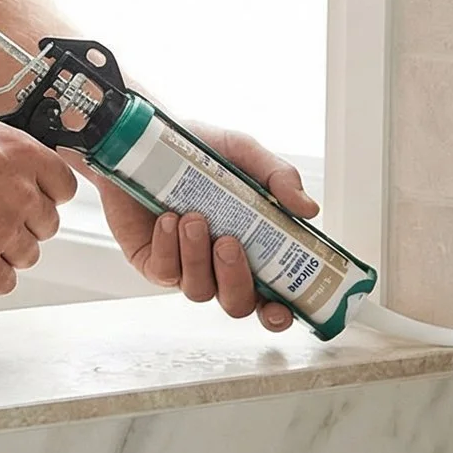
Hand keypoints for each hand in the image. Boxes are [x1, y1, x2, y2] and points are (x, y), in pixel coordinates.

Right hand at [0, 106, 78, 295]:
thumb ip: (0, 138)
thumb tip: (11, 148)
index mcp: (23, 156)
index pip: (65, 186)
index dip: (49, 195)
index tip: (36, 199)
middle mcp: (20, 194)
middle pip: (48, 224)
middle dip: (26, 224)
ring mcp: (2, 231)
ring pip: (28, 255)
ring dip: (8, 251)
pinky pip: (4, 281)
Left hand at [91, 122, 317, 332]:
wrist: (144, 139)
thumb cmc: (195, 149)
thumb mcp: (242, 153)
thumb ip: (277, 176)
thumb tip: (308, 209)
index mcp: (250, 246)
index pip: (270, 296)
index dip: (277, 313)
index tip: (280, 309)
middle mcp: (218, 264)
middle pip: (236, 303)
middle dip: (236, 280)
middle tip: (228, 242)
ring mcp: (184, 266)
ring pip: (199, 290)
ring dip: (198, 256)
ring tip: (193, 218)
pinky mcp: (151, 261)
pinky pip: (165, 272)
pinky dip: (168, 247)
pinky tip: (168, 220)